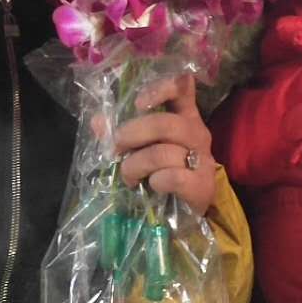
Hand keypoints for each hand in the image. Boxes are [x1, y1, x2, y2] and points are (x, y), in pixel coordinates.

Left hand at [111, 73, 217, 214]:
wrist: (184, 214)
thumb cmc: (161, 174)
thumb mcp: (141, 150)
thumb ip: (120, 134)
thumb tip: (97, 121)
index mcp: (184, 117)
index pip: (181, 88)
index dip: (160, 89)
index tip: (137, 103)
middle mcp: (197, 133)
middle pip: (166, 123)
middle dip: (133, 134)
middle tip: (117, 147)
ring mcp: (203, 159)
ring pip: (163, 152)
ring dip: (135, 165)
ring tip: (128, 176)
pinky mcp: (203, 185)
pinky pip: (173, 177)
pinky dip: (156, 182)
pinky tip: (153, 186)